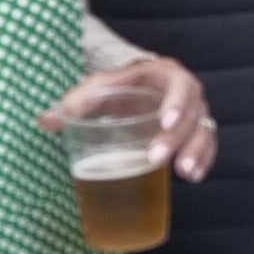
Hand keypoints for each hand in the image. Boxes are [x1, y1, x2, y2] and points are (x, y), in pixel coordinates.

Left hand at [48, 50, 217, 180]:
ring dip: (196, 152)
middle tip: (156, 158)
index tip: (163, 123)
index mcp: (165, 75)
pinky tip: (193, 178)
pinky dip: (203, 161)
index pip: (179, 86)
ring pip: (204, 132)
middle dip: (177, 138)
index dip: (176, 104)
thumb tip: (46, 120)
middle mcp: (187, 93)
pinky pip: (207, 147)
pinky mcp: (196, 133)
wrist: (137, 89)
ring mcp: (195, 114)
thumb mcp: (99, 88)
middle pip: (193, 114)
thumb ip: (77, 101)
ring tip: (184, 173)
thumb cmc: (119, 89)